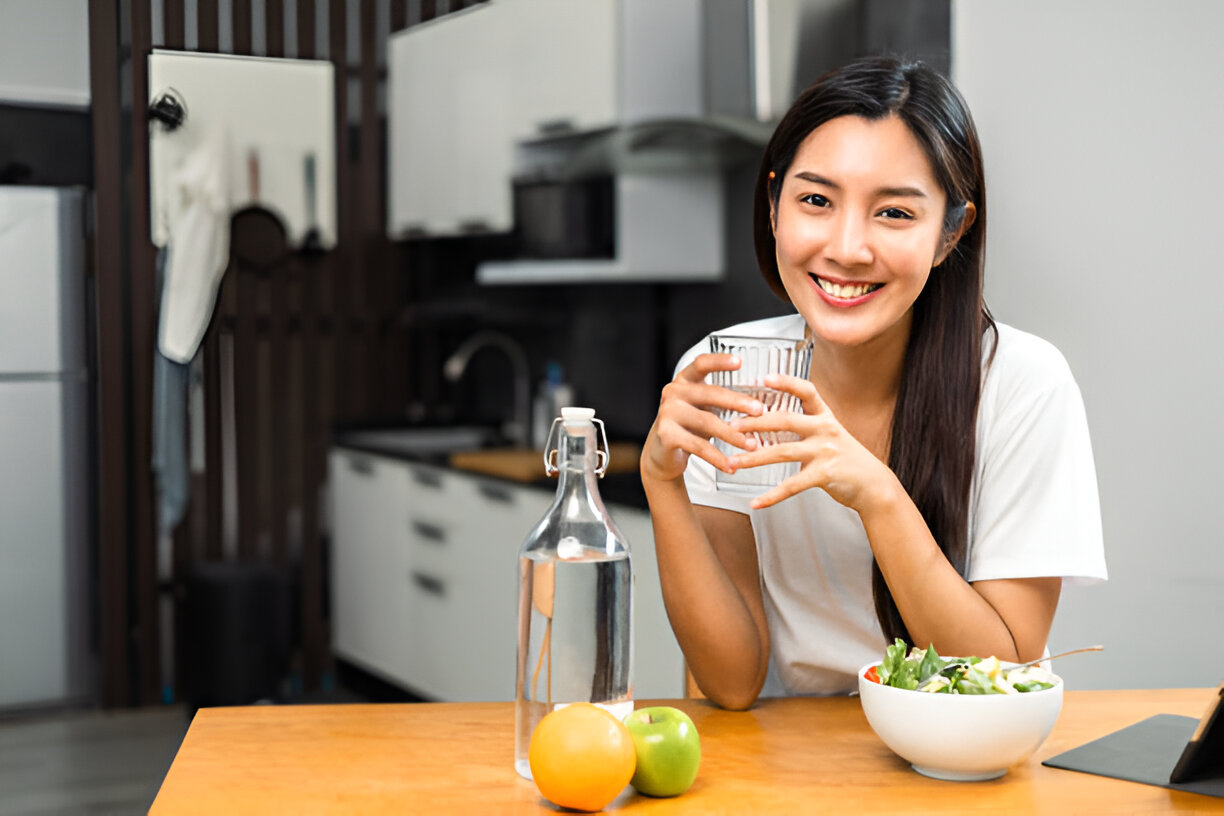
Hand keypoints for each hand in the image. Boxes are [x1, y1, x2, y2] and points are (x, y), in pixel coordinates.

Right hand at [641, 353, 765, 483]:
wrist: (662, 454)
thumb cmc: (689, 427)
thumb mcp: (704, 408)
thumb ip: (723, 402)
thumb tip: (760, 406)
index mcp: (684, 381)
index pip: (701, 364)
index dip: (720, 361)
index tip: (740, 362)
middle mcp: (673, 393)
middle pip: (710, 393)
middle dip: (738, 402)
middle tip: (759, 410)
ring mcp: (667, 413)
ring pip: (707, 421)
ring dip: (733, 435)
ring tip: (752, 444)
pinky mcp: (666, 435)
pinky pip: (698, 446)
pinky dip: (718, 458)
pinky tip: (731, 465)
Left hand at [728, 373, 901, 511]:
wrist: (873, 485)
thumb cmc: (846, 458)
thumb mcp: (829, 434)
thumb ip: (804, 426)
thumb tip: (769, 420)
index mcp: (825, 416)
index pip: (806, 391)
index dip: (786, 382)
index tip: (764, 377)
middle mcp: (825, 429)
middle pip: (785, 420)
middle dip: (754, 423)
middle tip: (730, 426)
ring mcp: (826, 451)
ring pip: (782, 451)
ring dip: (753, 457)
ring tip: (733, 461)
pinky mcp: (825, 474)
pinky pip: (792, 485)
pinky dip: (771, 496)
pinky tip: (756, 502)